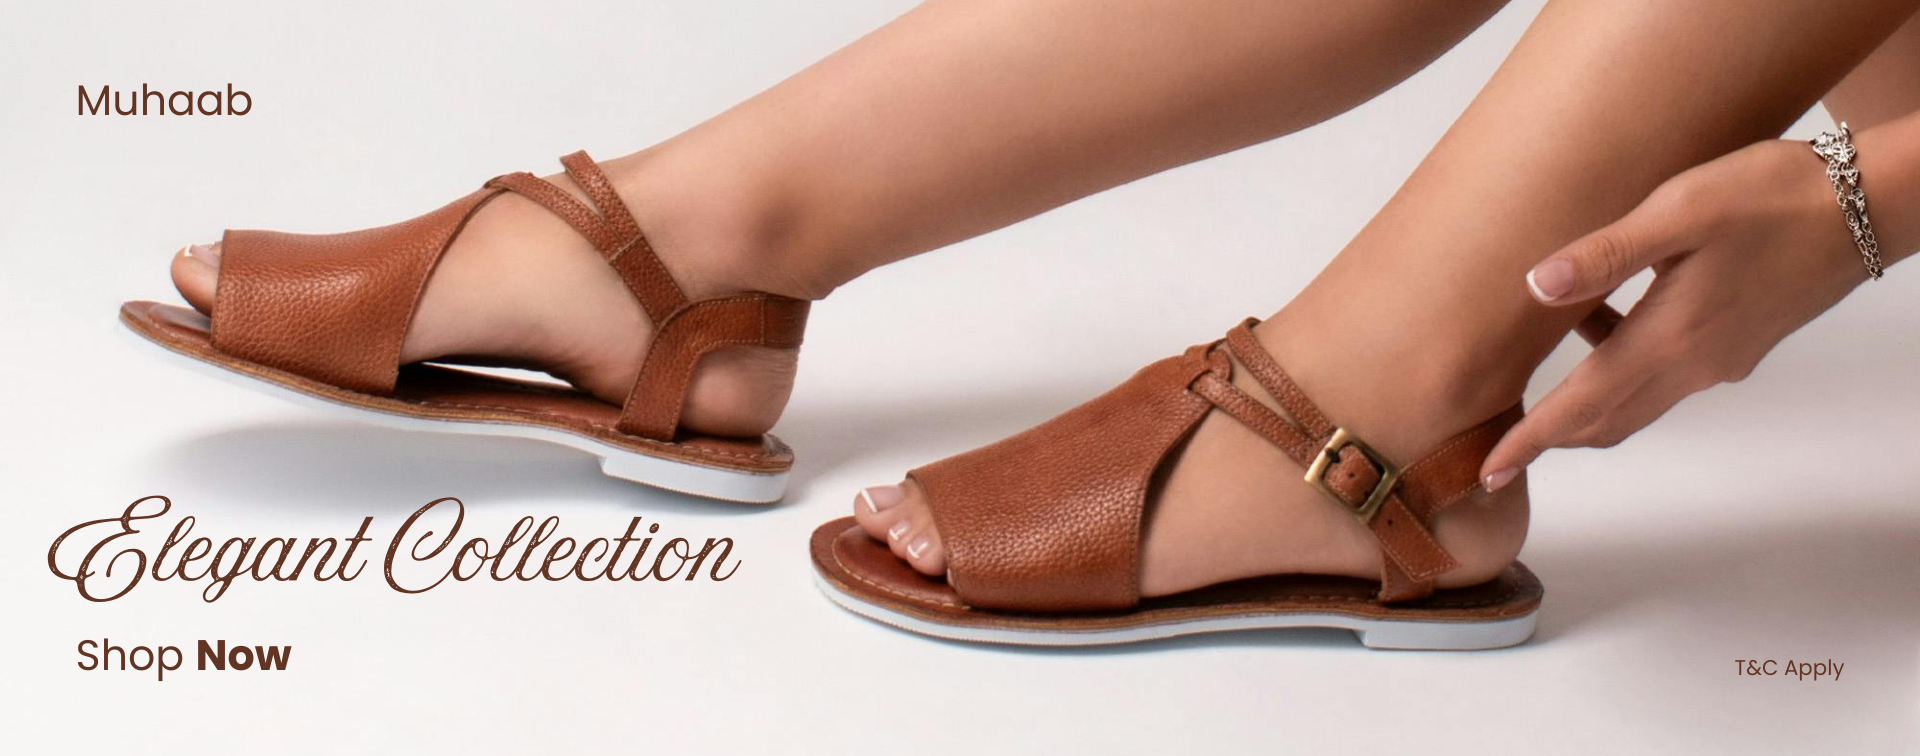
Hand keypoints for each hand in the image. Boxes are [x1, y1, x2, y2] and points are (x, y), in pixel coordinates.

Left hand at [1481, 138, 1871, 489]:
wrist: (1866, 205)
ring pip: (1636, 403)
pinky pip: (1664, 377)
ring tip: (1540, 389)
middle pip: (1606, 421)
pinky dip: (1623, 368)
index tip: (1488, 472)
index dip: (1530, 441)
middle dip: (1551, 440)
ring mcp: (1720, 361)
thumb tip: (1535, 286)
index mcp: (1669, 339)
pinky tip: (1605, 315)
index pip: (1580, 406)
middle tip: (1502, 453)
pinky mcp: (1738, 346)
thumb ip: (1604, 255)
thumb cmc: (1773, 197)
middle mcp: (1694, 365)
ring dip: (1586, 406)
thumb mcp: (1678, 213)